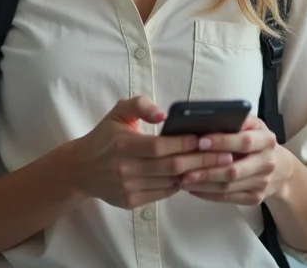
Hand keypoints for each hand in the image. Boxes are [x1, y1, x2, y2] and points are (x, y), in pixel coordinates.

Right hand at [71, 96, 234, 210]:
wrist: (82, 169)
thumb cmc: (105, 136)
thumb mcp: (118, 112)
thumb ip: (141, 105)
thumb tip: (164, 114)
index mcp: (122, 144)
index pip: (159, 147)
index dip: (183, 144)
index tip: (203, 138)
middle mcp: (125, 168)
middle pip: (170, 167)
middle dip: (201, 161)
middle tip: (225, 155)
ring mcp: (129, 188)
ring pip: (170, 183)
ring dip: (195, 174)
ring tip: (218, 167)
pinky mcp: (132, 201)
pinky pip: (163, 193)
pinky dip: (180, 185)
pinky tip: (195, 176)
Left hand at [179, 116, 293, 204]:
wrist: (281, 169)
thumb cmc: (257, 141)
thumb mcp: (253, 125)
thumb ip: (237, 120)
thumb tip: (209, 118)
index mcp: (266, 140)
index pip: (244, 141)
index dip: (222, 142)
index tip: (200, 141)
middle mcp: (267, 162)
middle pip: (234, 169)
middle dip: (207, 169)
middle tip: (183, 168)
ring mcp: (262, 183)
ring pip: (228, 186)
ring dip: (203, 184)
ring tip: (182, 179)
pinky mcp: (255, 198)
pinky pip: (228, 198)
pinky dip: (208, 194)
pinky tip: (193, 188)